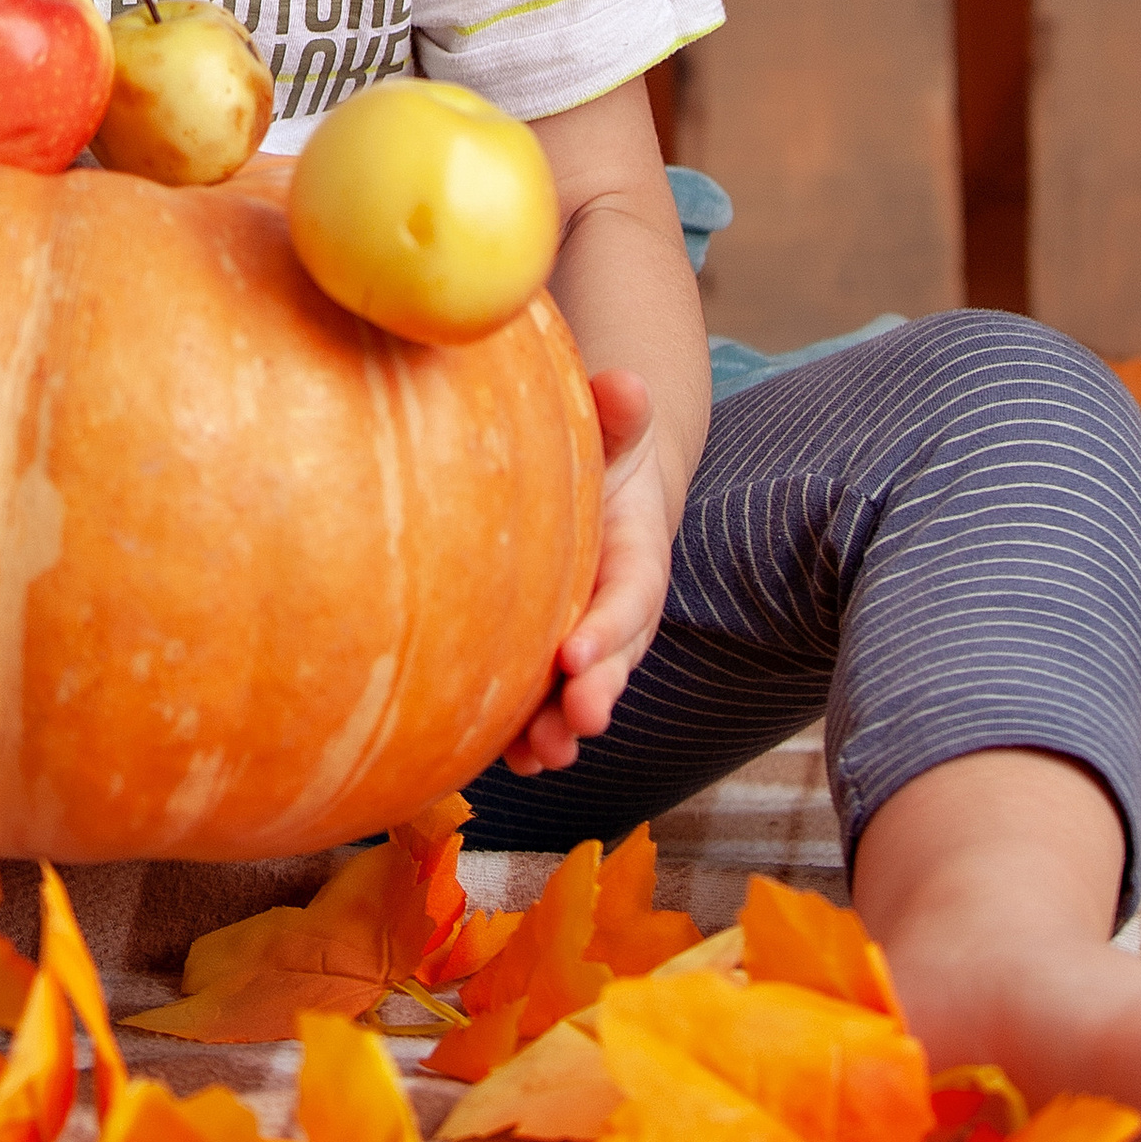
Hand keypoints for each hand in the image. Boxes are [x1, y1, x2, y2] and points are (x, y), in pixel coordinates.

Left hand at [501, 369, 671, 777]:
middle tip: (571, 724)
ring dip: (560, 729)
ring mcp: (584, 640)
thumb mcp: (614, 433)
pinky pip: (542, 700)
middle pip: (613, 661)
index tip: (573, 655)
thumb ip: (620, 416)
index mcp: (636, 558)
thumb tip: (625, 384)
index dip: (608, 631)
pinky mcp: (548, 657)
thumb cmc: (601, 453)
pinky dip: (526, 732)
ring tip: (535, 758)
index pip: (629, 600)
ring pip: (579, 695)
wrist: (597, 482)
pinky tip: (504, 758)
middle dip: (594, 696)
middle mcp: (617, 612)